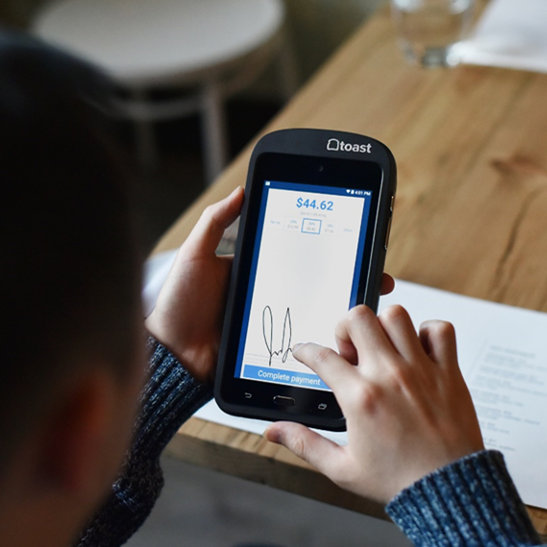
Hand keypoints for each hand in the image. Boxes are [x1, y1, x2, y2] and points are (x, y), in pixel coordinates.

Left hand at [147, 187, 396, 382]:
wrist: (170, 355)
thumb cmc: (177, 305)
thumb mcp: (195, 255)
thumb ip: (215, 222)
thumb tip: (241, 190)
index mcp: (256, 269)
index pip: (300, 253)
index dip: (327, 246)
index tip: (353, 236)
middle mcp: (271, 294)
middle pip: (320, 282)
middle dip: (351, 278)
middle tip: (376, 273)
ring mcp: (275, 322)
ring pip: (320, 312)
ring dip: (348, 309)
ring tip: (371, 303)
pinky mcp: (275, 350)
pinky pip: (307, 344)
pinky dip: (330, 341)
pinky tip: (349, 337)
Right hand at [264, 305, 483, 503]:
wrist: (447, 490)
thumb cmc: (398, 480)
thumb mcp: (342, 468)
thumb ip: (305, 444)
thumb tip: (274, 432)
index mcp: (360, 398)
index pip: (321, 356)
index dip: (305, 350)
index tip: (304, 352)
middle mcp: (389, 376)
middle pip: (358, 318)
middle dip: (346, 328)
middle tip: (349, 350)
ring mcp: (421, 370)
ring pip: (397, 315)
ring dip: (384, 326)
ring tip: (382, 348)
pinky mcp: (448, 371)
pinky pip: (439, 329)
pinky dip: (427, 333)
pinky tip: (417, 351)